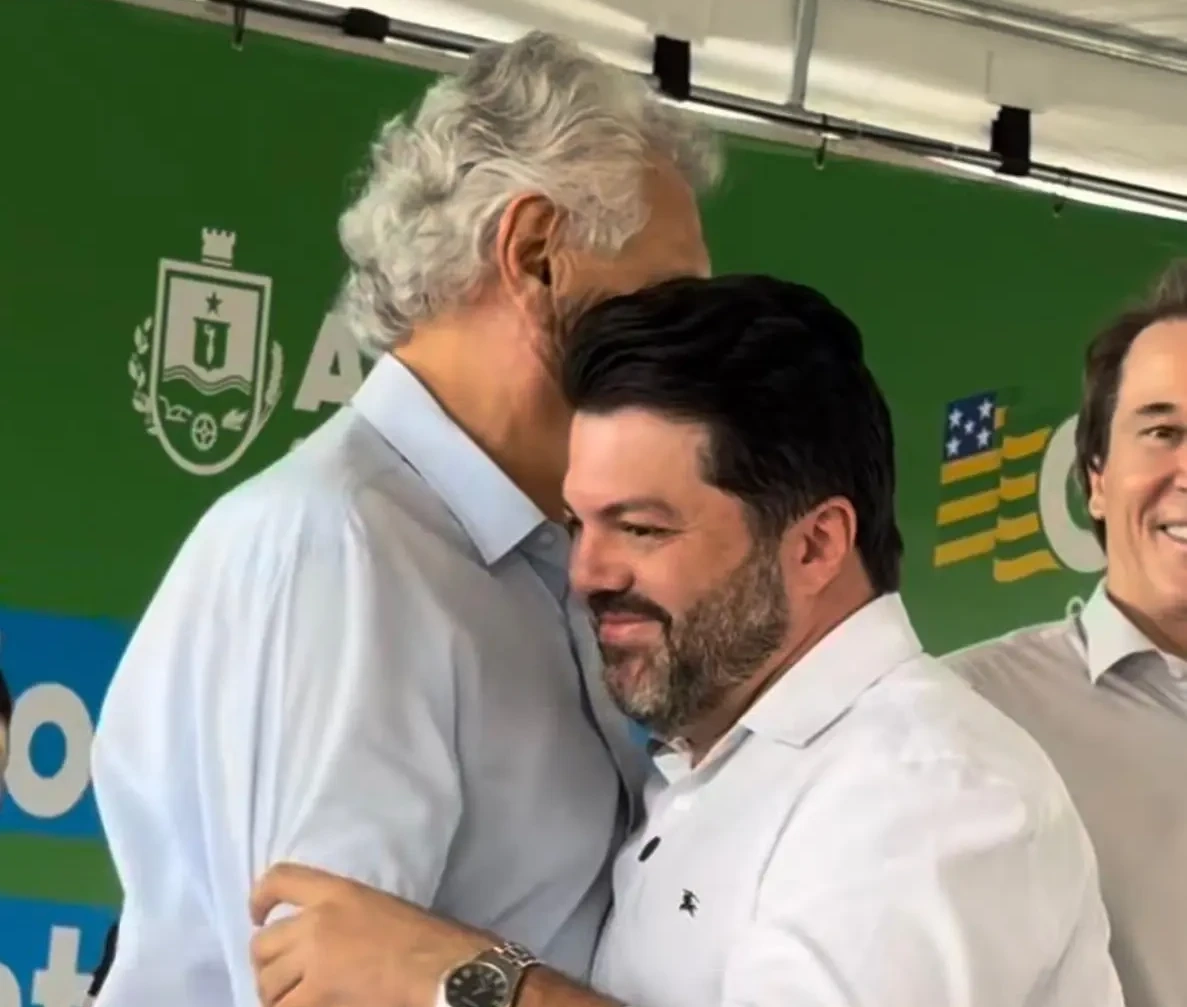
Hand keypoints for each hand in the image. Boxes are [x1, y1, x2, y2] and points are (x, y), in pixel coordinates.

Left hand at [249, 862, 492, 1006]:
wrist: (444, 971)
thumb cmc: (428, 941)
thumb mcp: (383, 909)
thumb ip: (345, 918)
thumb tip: (320, 943)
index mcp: (338, 892)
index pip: (280, 879)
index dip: (259, 898)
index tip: (257, 916)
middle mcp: (318, 921)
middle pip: (263, 944)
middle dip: (267, 966)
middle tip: (283, 981)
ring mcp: (315, 960)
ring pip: (267, 983)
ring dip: (277, 997)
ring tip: (293, 1003)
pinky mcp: (318, 996)